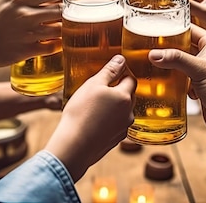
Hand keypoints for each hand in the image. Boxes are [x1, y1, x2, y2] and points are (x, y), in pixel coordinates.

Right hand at [0, 0, 69, 67]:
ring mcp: (28, 33)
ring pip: (59, 29)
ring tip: (69, 26)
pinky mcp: (28, 50)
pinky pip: (53, 46)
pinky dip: (59, 44)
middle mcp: (25, 14)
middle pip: (60, 10)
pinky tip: (61, 41)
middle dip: (69, 10)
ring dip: (66, 27)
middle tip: (72, 10)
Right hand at [44, 55, 135, 181]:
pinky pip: (115, 125)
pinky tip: (94, 120)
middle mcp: (129, 113)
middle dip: (118, 89)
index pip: (131, 79)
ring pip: (122, 111)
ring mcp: (123, 128)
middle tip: (101, 87)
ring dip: (113, 106)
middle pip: (128, 95)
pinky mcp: (115, 140)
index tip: (111, 71)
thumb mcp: (93, 84)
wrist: (74, 146)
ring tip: (95, 105)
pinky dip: (108, 120)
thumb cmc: (81, 112)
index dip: (122, 72)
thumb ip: (109, 70)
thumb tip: (121, 59)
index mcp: (125, 97)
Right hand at [148, 25, 205, 137]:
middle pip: (181, 45)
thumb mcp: (199, 69)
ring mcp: (202, 69)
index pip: (188, 28)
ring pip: (179, 62)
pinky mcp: (197, 84)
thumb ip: (176, 59)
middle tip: (148, 46)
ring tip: (152, 63)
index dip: (173, 26)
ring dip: (169, 65)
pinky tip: (166, 83)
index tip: (154, 26)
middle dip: (167, 47)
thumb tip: (154, 54)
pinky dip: (173, 80)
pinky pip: (180, 77)